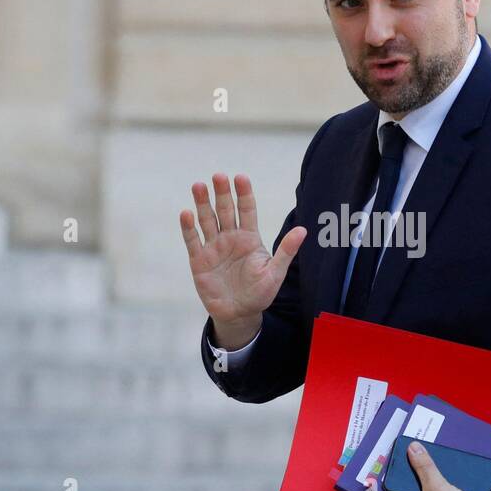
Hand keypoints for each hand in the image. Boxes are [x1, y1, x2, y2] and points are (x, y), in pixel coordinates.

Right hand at [179, 173, 305, 348]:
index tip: (241, 178)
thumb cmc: (260, 293)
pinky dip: (189, 228)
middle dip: (222, 193)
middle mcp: (230, 238)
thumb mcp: (275, 272)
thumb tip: (304, 230)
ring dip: (202, 204)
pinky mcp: (199, 260)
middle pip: (225, 210)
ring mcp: (214, 248)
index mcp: (249, 238)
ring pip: (207, 220)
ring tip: (198, 186)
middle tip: (218, 176)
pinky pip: (193, 241)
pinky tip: (186, 213)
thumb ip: (286, 251)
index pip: (247, 210)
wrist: (239, 314)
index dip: (244, 194)